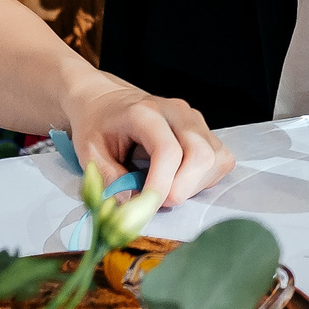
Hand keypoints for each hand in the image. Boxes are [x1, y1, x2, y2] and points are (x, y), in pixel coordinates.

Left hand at [62, 71, 233, 207]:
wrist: (108, 100)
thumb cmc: (97, 125)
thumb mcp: (89, 153)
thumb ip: (109, 180)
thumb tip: (132, 208)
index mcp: (144, 112)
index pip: (167, 151)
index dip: (161, 186)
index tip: (147, 208)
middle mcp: (177, 111)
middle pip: (201, 154)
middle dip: (183, 189)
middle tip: (157, 201)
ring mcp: (196, 119)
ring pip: (215, 159)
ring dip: (193, 186)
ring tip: (166, 188)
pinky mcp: (207, 131)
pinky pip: (220, 161)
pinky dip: (204, 179)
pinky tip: (180, 179)